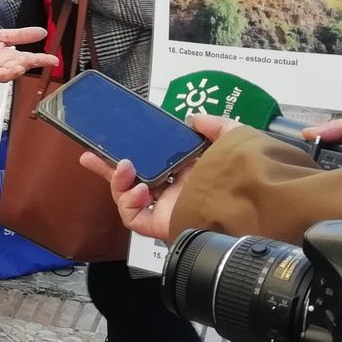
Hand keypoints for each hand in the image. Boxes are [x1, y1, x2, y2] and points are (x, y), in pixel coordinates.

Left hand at [0, 26, 58, 84]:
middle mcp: (4, 66)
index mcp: (11, 57)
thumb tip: (43, 32)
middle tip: (31, 61)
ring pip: (4, 75)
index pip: (30, 59)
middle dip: (24, 65)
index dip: (42, 60)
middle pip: (18, 67)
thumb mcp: (3, 36)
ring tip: (17, 67)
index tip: (53, 60)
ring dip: (11, 72)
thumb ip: (22, 35)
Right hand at [77, 114, 240, 241]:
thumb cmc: (245, 178)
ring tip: (124, 168)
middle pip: (131, 180)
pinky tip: (137, 190)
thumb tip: (193, 118)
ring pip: (127, 198)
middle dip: (108, 169)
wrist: (252, 207)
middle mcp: (173, 191)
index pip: (151, 161)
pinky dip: (128, 203)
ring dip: (118, 182)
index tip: (113, 139)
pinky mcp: (161, 223)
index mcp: (187, 172)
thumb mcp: (234, 140)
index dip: (130, 150)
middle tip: (89, 156)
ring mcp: (165, 208)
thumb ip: (216, 126)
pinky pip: (135, 218)